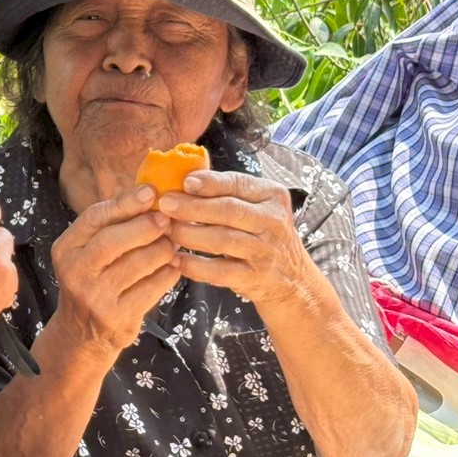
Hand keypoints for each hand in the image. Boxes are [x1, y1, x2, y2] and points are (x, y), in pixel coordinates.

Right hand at [50, 185, 179, 361]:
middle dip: (147, 225)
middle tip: (166, 219)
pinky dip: (168, 273)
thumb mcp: (87, 252)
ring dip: (163, 249)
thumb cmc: (92, 280)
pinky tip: (172, 267)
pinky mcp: (118, 318)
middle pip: (115, 240)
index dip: (126, 202)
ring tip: (171, 244)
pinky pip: (153, 287)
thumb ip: (110, 225)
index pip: (95, 218)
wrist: (82, 334)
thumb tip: (150, 194)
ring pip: (140, 263)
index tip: (151, 192)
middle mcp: (76, 272)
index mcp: (66, 249)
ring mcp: (96, 297)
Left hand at [159, 170, 311, 312]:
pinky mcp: (255, 277)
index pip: (238, 184)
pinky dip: (194, 266)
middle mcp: (273, 221)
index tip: (184, 182)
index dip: (210, 183)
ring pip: (222, 240)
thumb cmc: (262, 234)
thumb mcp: (258, 207)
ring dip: (189, 234)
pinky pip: (219, 271)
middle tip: (165, 205)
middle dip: (192, 207)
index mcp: (272, 196)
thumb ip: (228, 193)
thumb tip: (183, 177)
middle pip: (229, 210)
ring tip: (166, 231)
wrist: (292, 278)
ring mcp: (266, 251)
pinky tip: (176, 260)